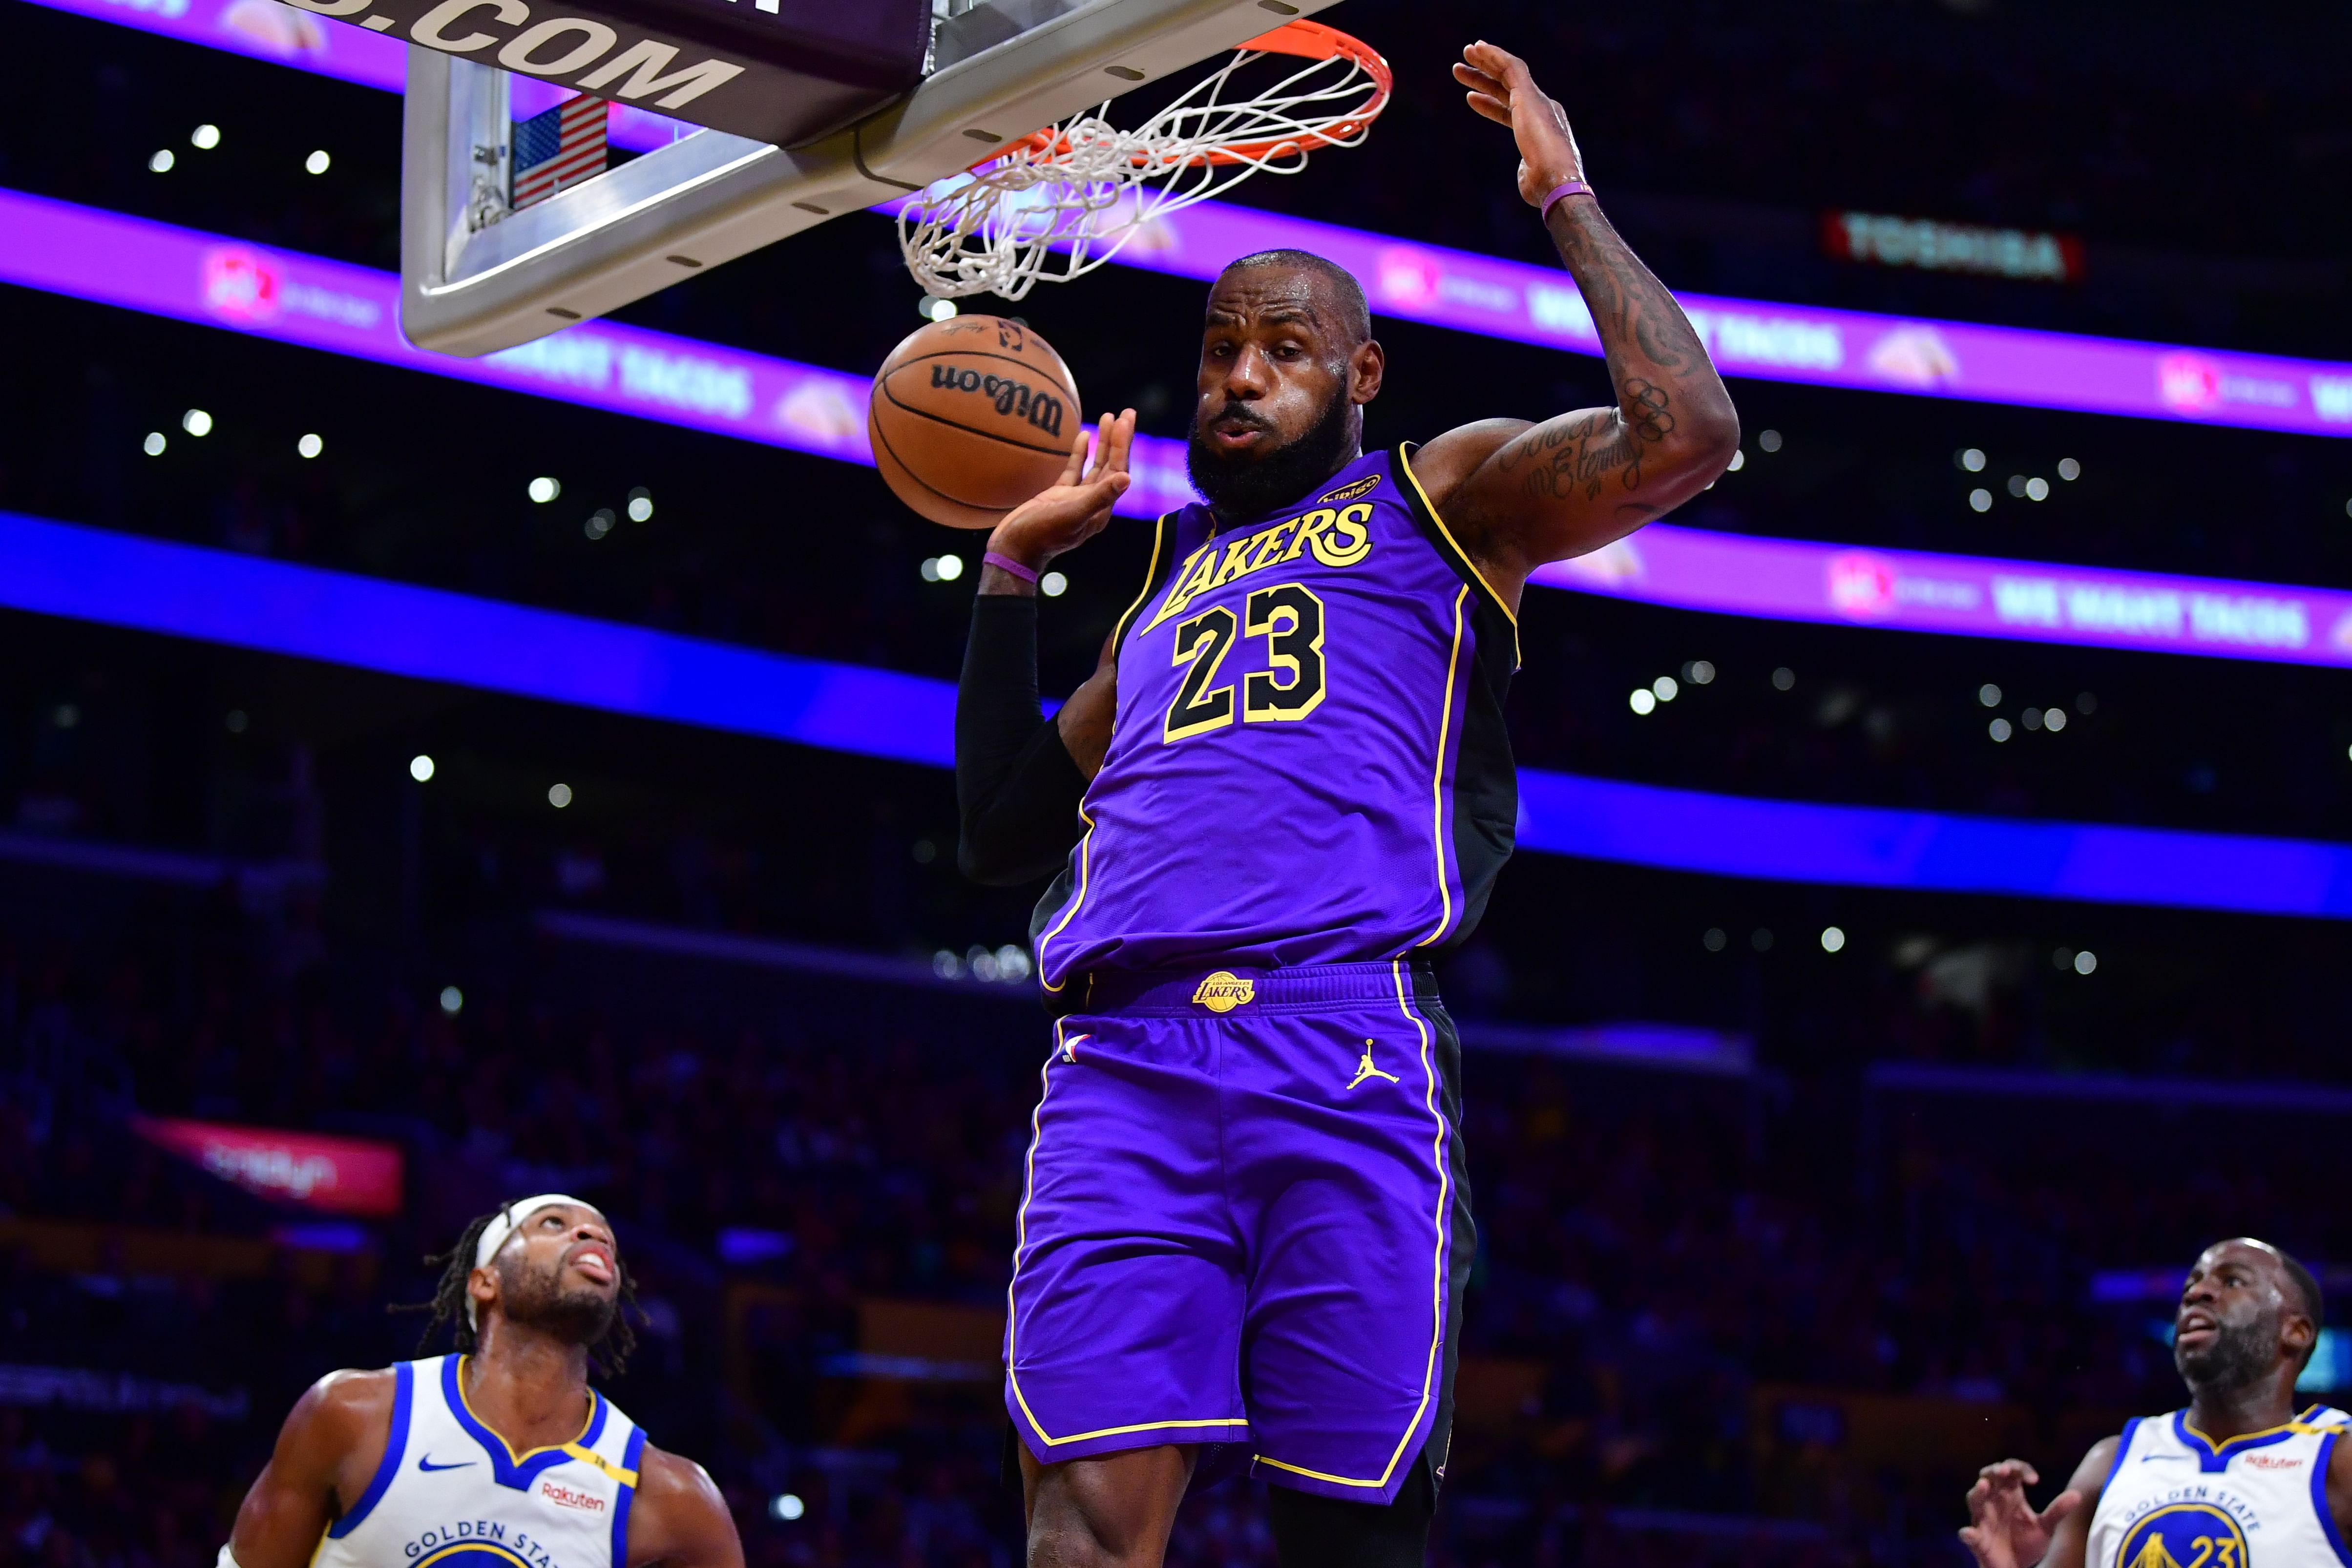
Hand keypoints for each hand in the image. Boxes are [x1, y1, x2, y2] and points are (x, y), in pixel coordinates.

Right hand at [986, 409, 1136, 573]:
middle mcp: (1093, 503)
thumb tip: (1127, 478)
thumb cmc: (1041, 535)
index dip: (1123, 446)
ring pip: (1095, 466)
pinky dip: (1081, 453)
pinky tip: (1084, 435)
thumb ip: (1099, 497)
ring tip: (1109, 417)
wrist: (1013, 550)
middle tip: (1126, 412)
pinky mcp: (1059, 496)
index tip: (1125, 420)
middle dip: (1119, 439)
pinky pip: (1075, 470)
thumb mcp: (1071, 514)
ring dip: (1104, 443)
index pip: (1118, 471)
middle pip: (1112, 465)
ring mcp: (1076, 498)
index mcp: (1101, 508)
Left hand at [1453, 42, 1585, 207]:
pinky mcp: (1530, 95)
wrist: (1556, 179)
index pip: (1510, 110)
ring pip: (1508, 73)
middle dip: (1485, 77)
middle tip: (1462, 69)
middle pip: (1507, 88)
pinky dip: (1495, 55)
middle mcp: (1542, 109)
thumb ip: (1528, 171)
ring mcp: (1537, 100)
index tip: (1470, 98)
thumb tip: (1527, 174)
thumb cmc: (1543, 186)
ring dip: (1486, 61)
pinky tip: (1479, 49)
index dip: (1490, 103)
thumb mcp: (1531, 177)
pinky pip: (1511, 67)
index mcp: (1541, 128)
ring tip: (1466, 52)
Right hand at [1959, 1460, 2082, 1567]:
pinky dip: (1968, 1534)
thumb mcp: (2046, 1527)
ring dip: (1978, 1492)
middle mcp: (1994, 1502)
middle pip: (1988, 1477)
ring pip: (1974, 1499)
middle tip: (2005, 1471)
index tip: (2034, 1480)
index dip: (2020, 1469)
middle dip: (1994, 1472)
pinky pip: (1968, 1535)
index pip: (2011, 1472)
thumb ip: (2057, 1511)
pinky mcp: (1978, 1540)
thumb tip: (2077, 1494)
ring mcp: (1983, 1519)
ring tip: (1984, 1486)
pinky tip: (1970, 1533)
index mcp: (2010, 1495)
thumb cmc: (2027, 1543)